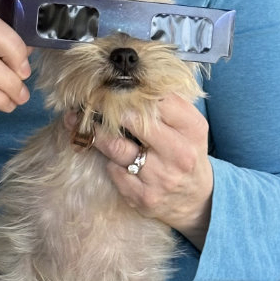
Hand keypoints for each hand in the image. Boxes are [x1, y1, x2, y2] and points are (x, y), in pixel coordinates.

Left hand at [65, 94, 212, 249]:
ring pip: (116, 147)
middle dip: (108, 109)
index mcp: (192, 128)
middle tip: (92, 101)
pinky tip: (107, 155)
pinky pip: (114, 171)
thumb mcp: (189, 126)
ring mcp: (161, 177)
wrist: (196, 198)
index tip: (113, 86)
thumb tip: (130, 82)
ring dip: (96, 133)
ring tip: (83, 122)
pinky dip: (109, 161)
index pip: (158, 100)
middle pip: (133, 121)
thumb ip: (167, 104)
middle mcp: (179, 153)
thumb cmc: (186, 152)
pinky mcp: (144, 196)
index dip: (131, 91)